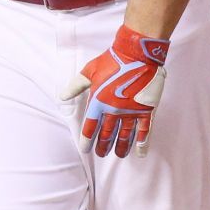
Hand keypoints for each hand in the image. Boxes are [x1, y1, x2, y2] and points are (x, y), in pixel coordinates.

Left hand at [61, 24, 168, 157]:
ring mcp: (132, 111)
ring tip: (118, 155)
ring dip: (121, 147)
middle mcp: (114, 110)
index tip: (85, 149)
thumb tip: (62, 96)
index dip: (87, 140)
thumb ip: (75, 86)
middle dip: (103, 146)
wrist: (138, 54)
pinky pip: (145, 131)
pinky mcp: (147, 110)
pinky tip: (140, 153)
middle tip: (100, 154)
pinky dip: (143, 143)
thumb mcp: (88, 72)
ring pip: (125, 135)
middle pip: (107, 134)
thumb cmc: (112, 61)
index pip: (90, 127)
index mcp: (98, 102)